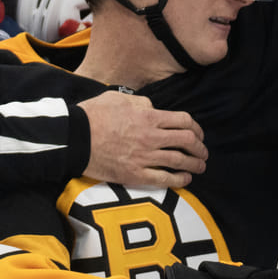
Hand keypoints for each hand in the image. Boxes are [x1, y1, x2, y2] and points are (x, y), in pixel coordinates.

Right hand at [79, 91, 207, 186]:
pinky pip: (164, 180)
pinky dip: (179, 180)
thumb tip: (153, 108)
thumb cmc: (92, 115)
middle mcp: (150, 137)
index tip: (199, 134)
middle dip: (200, 148)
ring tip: (200, 168)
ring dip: (195, 165)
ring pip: (180, 162)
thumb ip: (140, 102)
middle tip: (203, 153)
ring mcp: (144, 157)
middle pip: (187, 142)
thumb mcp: (117, 97)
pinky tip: (185, 180)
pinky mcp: (135, 175)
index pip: (184, 121)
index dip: (197, 128)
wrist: (74, 137)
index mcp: (148, 116)